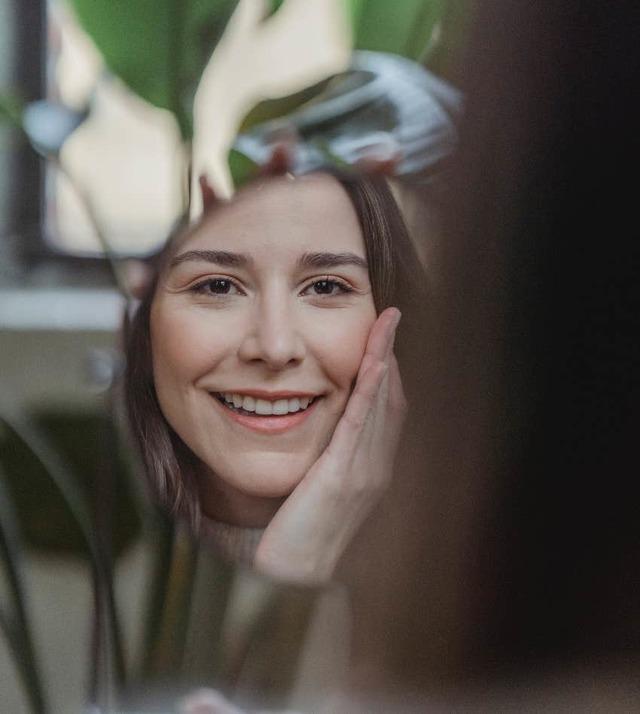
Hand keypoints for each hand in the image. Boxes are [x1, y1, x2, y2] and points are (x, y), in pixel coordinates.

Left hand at [254, 308, 406, 583]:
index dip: (387, 369)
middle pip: (390, 399)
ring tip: (386, 324)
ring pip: (380, 405)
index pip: (385, 408)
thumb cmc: (303, 532)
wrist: (298, 575)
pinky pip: (359, 425)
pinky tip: (374, 364)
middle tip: (391, 316)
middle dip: (390, 353)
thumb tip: (326, 430)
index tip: (384, 338)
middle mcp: (376, 465)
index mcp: (371, 466)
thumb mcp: (321, 489)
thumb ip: (330, 457)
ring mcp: (364, 471)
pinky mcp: (341, 477)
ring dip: (384, 360)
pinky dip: (369, 391)